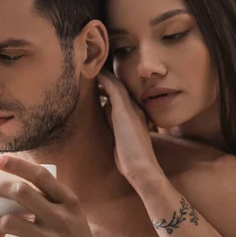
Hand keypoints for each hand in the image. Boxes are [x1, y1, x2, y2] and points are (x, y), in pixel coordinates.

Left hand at [97, 71, 164, 186]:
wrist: (142, 168)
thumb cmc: (131, 162)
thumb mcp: (122, 144)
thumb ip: (116, 132)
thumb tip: (107, 123)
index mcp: (137, 116)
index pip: (123, 97)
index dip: (111, 89)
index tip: (100, 84)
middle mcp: (136, 109)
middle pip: (120, 88)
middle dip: (108, 79)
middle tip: (94, 71)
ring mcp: (131, 109)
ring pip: (117, 85)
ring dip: (105, 76)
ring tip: (93, 68)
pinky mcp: (124, 111)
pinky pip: (113, 88)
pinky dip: (104, 79)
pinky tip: (95, 73)